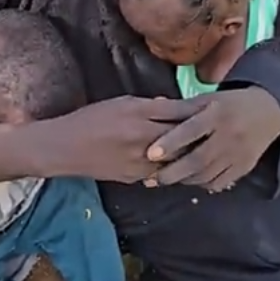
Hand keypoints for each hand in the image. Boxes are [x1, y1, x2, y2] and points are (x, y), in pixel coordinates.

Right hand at [45, 96, 203, 184]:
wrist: (65, 149)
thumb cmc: (90, 119)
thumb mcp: (119, 103)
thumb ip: (148, 105)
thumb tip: (171, 105)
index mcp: (138, 113)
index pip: (178, 110)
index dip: (196, 109)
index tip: (212, 107)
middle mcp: (143, 137)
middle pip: (182, 136)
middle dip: (199, 133)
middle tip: (215, 130)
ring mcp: (140, 160)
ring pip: (175, 158)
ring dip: (188, 153)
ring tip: (202, 148)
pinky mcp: (135, 177)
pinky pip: (161, 172)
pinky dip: (171, 167)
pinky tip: (179, 164)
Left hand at [146, 88, 279, 191]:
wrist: (268, 112)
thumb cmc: (228, 104)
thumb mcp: (206, 99)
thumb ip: (180, 107)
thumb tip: (151, 107)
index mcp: (217, 114)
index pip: (191, 130)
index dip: (170, 142)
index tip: (150, 153)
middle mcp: (229, 135)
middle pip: (198, 159)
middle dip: (172, 172)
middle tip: (150, 179)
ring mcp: (239, 154)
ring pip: (207, 174)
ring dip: (183, 180)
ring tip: (163, 180)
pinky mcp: (245, 167)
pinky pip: (219, 182)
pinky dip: (201, 184)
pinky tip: (188, 181)